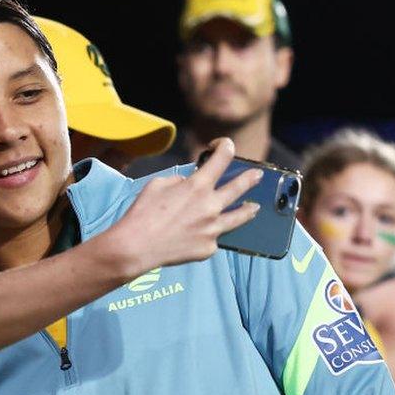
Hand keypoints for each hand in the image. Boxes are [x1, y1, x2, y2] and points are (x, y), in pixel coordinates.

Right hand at [108, 138, 262, 274]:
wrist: (137, 247)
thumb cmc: (142, 213)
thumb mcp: (157, 185)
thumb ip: (179, 181)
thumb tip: (188, 184)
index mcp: (197, 186)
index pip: (221, 159)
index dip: (225, 147)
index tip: (222, 146)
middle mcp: (210, 206)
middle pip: (239, 187)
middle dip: (250, 178)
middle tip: (257, 175)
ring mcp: (212, 229)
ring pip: (239, 217)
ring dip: (249, 209)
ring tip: (255, 207)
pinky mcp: (209, 248)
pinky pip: (214, 238)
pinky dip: (210, 233)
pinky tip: (204, 234)